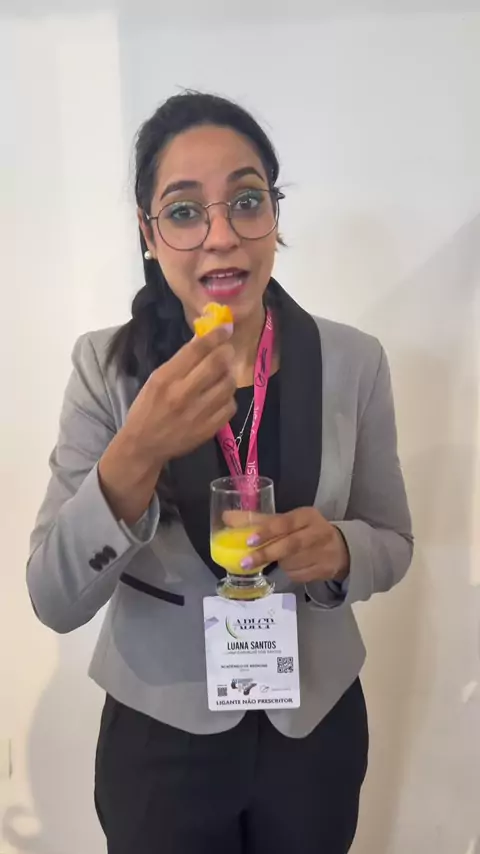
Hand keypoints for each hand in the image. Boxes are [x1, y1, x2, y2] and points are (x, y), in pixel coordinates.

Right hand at [98, 327, 235, 524]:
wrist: (144, 445)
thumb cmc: (148, 407)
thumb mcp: (157, 379)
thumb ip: (181, 361)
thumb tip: (204, 337)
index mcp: (166, 378)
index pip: (196, 350)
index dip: (215, 335)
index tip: (225, 328)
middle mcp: (183, 394)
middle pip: (217, 364)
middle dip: (226, 352)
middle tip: (227, 350)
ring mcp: (198, 413)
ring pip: (228, 384)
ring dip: (229, 376)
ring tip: (222, 375)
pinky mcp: (208, 429)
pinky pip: (230, 406)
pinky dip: (228, 398)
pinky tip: (220, 397)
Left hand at [224, 507, 349, 583]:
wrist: (338, 550)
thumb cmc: (304, 531)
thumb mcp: (286, 521)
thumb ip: (258, 520)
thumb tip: (226, 517)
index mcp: (306, 515)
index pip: (285, 522)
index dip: (266, 531)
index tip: (248, 540)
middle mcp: (317, 532)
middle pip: (289, 544)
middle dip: (266, 554)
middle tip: (245, 562)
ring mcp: (323, 552)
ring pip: (291, 562)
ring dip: (278, 564)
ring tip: (274, 560)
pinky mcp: (323, 570)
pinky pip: (297, 575)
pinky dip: (289, 573)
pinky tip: (291, 567)